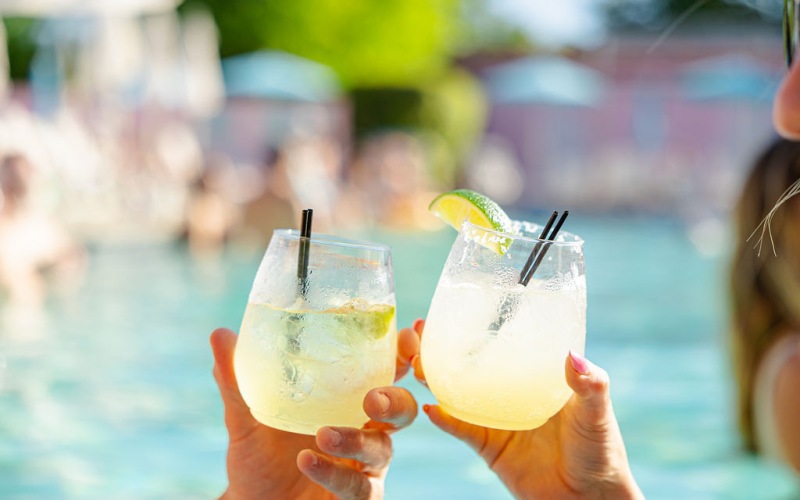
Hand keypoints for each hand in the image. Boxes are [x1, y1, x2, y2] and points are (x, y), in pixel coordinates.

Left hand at [211, 326, 418, 499]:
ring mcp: (363, 467)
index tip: (406, 337)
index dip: (404, 355)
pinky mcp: (356, 498)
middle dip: (395, 401)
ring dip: (356, 441)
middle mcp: (364, 430)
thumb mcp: (245, 417)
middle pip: (403, 411)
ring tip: (322, 435)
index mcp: (347, 400)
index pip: (387, 372)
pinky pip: (359, 488)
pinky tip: (307, 460)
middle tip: (372, 399)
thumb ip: (237, 380)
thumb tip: (220, 334)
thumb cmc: (260, 455)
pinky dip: (334, 473)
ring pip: (382, 450)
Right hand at [403, 319, 642, 499]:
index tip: (457, 308)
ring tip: (417, 361)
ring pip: (459, 393)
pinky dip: (445, 418)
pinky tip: (430, 407)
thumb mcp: (597, 413)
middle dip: (446, 347)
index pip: (504, 344)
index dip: (479, 326)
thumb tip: (574, 356)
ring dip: (437, 377)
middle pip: (472, 365)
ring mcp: (498, 418)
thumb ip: (591, 385)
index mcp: (537, 376)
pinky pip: (461, 429)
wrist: (590, 499)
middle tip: (423, 329)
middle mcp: (513, 393)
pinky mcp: (489, 446)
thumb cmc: (601, 451)